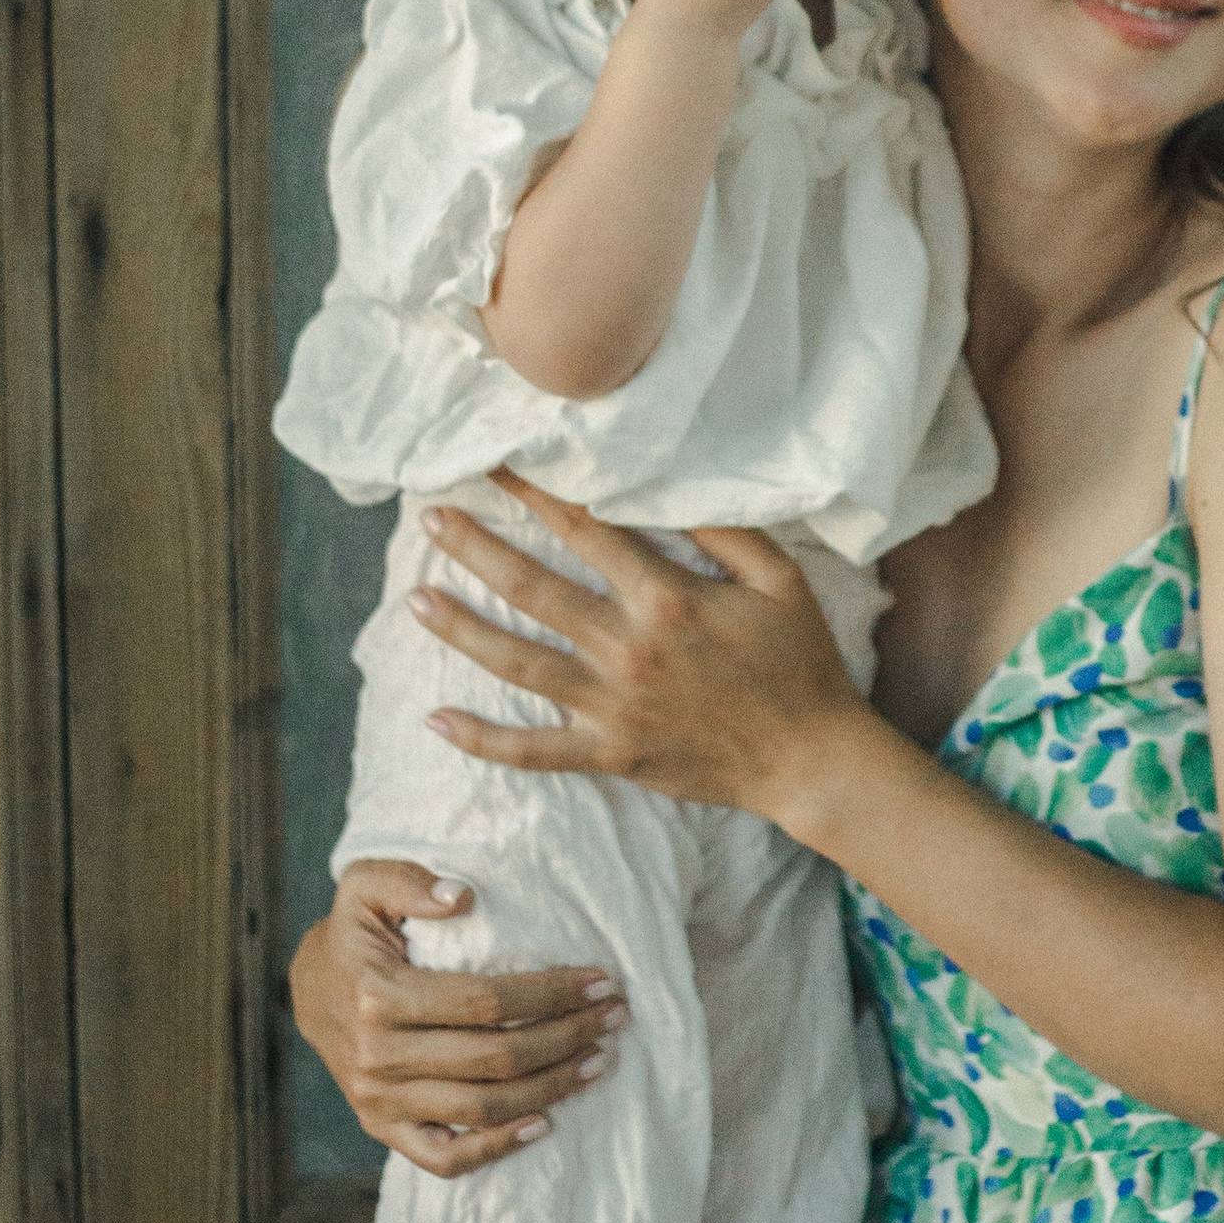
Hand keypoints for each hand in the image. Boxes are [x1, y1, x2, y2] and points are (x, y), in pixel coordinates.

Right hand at [287, 860, 625, 1177]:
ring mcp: (380, 1101)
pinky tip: (545, 1123)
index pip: (486, 1002)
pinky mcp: (383, 1129)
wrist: (308, 990)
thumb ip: (408, 881)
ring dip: (551, 1088)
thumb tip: (462, 897)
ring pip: (482, 1108)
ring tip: (598, 1060)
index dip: (551, 994)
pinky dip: (497, 1149)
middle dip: (567, 1036)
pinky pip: (445, 1158)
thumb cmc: (353, 933)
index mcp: (380, 995)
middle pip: (495, 1057)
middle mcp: (379, 1056)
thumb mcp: (365, 886)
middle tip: (615, 1017)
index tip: (600, 980)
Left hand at [406, 470, 866, 824]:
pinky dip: (481, 739)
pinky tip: (437, 717)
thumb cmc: (799, 660)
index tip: (496, 464)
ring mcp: (612, 706)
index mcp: (666, 598)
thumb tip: (669, 483)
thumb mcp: (779, 578)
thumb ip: (726, 528)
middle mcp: (628, 648)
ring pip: (517, 663)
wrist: (810, 758)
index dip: (535, 492)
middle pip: (532, 589)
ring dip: (461, 629)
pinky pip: (532, 751)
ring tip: (413, 599)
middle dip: (475, 549)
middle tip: (429, 519)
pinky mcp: (610, 754)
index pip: (583, 530)